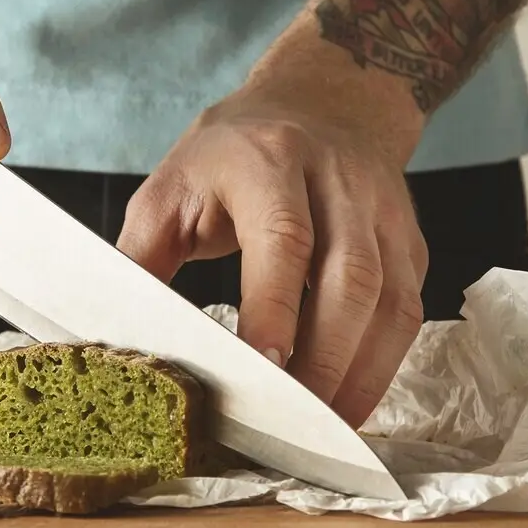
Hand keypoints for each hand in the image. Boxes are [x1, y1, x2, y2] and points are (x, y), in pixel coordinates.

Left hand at [117, 31, 428, 426]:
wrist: (324, 100)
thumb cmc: (232, 155)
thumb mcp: (171, 187)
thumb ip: (142, 257)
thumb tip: (119, 333)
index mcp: (268, 161)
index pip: (283, 236)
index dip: (275, 304)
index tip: (261, 366)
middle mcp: (338, 181)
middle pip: (349, 275)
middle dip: (326, 356)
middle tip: (291, 419)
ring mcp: (383, 211)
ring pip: (390, 298)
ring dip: (362, 371)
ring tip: (324, 427)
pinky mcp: (408, 240)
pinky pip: (408, 309)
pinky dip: (384, 363)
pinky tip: (352, 400)